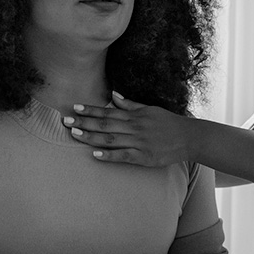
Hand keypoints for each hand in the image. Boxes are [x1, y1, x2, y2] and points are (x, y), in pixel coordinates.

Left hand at [62, 92, 194, 166]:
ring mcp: (138, 143)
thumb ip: (131, 104)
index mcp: (135, 115)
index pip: (108, 111)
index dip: (91, 110)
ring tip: (74, 133)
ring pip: (110, 139)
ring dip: (91, 136)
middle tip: (65, 120)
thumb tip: (114, 95)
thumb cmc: (168, 122)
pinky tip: (95, 154)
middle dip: (84, 122)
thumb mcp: (150, 109)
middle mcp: (134, 127)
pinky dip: (109, 155)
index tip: (75, 107)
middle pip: (105, 124)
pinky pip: (123, 156)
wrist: (188, 137)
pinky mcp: (143, 157)